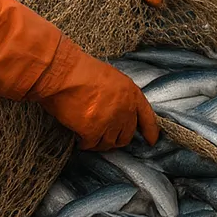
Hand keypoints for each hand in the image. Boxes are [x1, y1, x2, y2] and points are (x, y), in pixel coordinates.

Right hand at [26, 40, 159, 150]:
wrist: (65, 73)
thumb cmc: (83, 72)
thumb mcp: (113, 80)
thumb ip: (120, 97)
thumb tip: (117, 111)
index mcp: (132, 93)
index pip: (147, 117)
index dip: (150, 131)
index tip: (151, 141)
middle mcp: (125, 109)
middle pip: (127, 135)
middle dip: (116, 140)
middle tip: (104, 138)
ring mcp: (110, 120)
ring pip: (109, 143)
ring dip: (99, 143)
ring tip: (88, 137)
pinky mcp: (93, 130)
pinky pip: (91, 145)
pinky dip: (84, 144)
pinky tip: (79, 138)